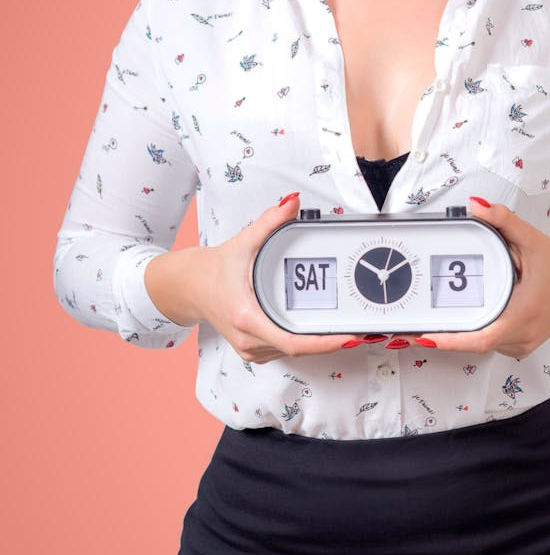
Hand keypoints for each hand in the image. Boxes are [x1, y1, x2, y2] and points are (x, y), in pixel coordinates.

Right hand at [145, 194, 362, 363]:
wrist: (189, 287)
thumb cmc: (213, 271)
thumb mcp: (243, 243)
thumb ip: (270, 221)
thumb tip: (292, 202)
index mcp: (247, 318)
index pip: (293, 342)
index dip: (324, 343)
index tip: (347, 337)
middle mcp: (249, 340)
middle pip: (299, 349)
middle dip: (328, 339)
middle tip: (357, 327)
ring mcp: (251, 350)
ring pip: (293, 352)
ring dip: (316, 342)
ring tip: (342, 327)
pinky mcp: (253, 351)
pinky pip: (283, 351)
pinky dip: (301, 341)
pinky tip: (316, 330)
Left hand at [410, 197, 549, 358]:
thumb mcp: (533, 240)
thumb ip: (504, 221)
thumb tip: (476, 205)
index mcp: (524, 314)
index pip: (481, 338)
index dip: (452, 341)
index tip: (426, 337)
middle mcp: (523, 335)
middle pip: (475, 342)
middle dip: (446, 335)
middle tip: (415, 325)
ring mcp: (523, 345)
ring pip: (483, 345)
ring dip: (462, 333)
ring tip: (436, 318)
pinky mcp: (521, 346)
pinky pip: (492, 344)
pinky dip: (477, 333)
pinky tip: (464, 320)